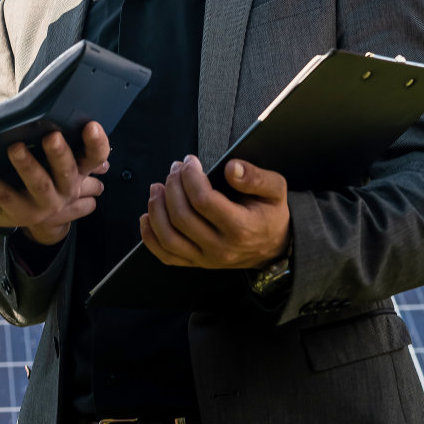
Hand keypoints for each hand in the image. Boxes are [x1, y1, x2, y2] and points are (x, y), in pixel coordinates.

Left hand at [0, 123, 110, 244]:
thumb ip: (53, 138)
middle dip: (59, 154)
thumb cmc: (30, 172)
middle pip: (67, 171)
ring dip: (27, 165)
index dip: (97, 143)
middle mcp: (66, 190)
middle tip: (52, 136)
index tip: (91, 125)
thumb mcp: (49, 159)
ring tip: (15, 148)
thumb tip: (40, 108)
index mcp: (77, 171)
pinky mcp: (19, 212)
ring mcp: (44, 204)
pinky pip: (2, 193)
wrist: (10, 209)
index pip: (94, 156)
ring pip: (38, 184)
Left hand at [141, 156, 290, 268]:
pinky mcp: (195, 263)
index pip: (204, 201)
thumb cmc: (270, 214)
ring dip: (156, 209)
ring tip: (157, 187)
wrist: (274, 246)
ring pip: (169, 237)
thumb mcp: (275, 190)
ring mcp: (206, 258)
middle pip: (182, 217)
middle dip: (173, 186)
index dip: (191, 177)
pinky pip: (166, 255)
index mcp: (241, 228)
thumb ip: (256, 177)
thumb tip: (231, 168)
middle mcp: (221, 248)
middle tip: (175, 168)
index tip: (190, 161)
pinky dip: (150, 236)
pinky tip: (147, 216)